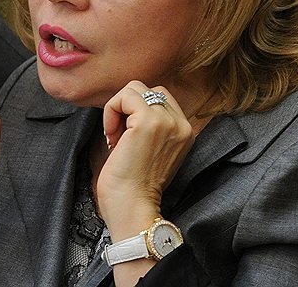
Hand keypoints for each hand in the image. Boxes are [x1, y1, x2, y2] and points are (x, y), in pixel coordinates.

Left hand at [97, 82, 193, 230]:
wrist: (133, 208)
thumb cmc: (135, 186)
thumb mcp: (153, 151)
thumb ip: (151, 127)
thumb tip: (128, 105)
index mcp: (185, 131)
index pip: (160, 98)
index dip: (136, 112)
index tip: (126, 139)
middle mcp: (181, 123)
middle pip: (148, 89)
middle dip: (127, 107)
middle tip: (118, 136)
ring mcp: (166, 121)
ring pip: (134, 88)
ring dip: (117, 108)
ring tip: (115, 136)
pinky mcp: (147, 122)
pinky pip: (124, 96)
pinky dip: (111, 111)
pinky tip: (111, 136)